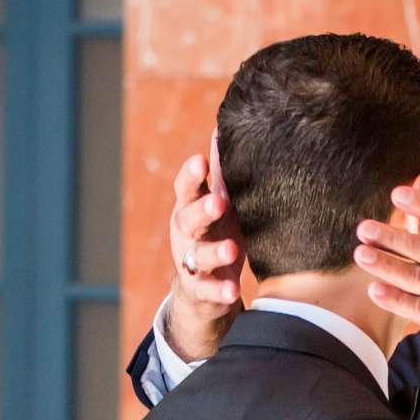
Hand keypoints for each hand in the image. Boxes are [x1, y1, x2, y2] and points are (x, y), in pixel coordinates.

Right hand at [164, 133, 244, 361]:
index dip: (190, 176)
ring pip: (197, 256)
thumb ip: (219, 173)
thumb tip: (222, 128)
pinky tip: (233, 291)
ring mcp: (190, 264)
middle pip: (188, 219)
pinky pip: (208, 292)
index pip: (186, 189)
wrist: (203, 289)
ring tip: (230, 250)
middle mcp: (185, 235)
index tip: (200, 162)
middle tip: (218, 202)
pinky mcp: (200, 291)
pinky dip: (220, 291)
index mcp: (190, 208)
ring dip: (214, 252)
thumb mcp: (219, 203)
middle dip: (202, 210)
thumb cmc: (216, 233)